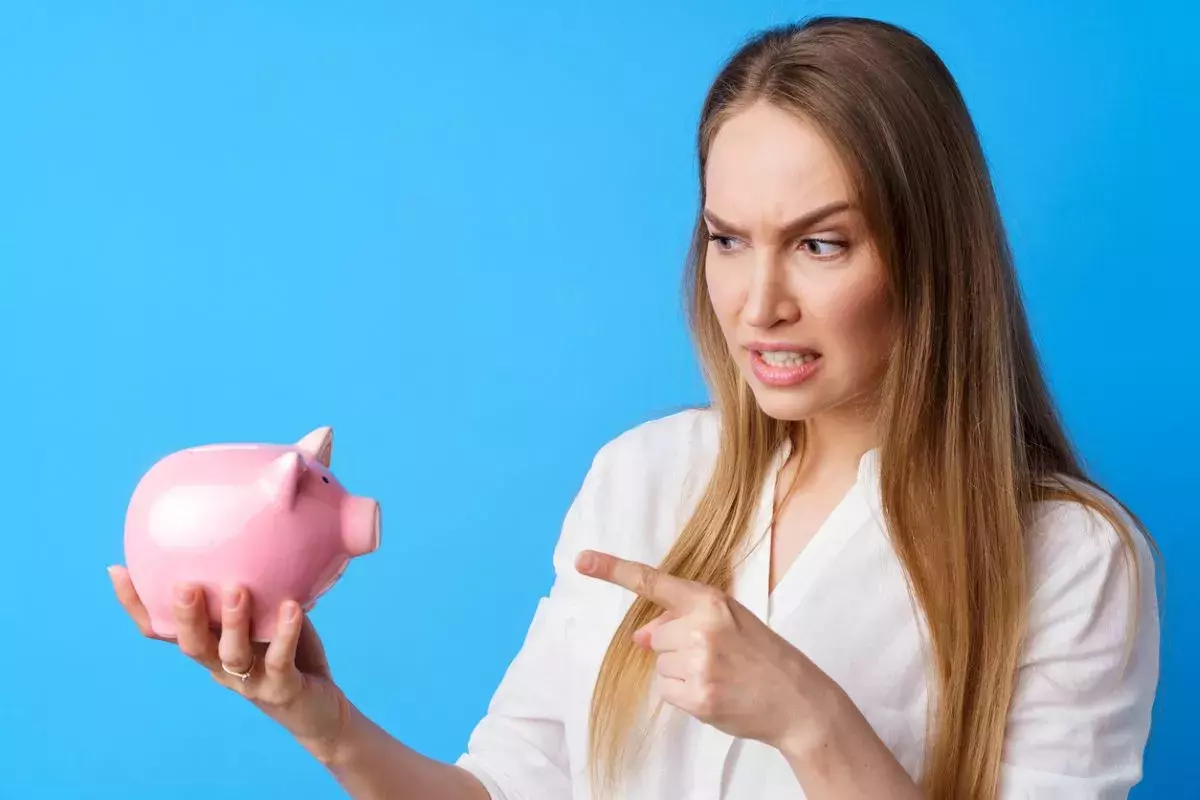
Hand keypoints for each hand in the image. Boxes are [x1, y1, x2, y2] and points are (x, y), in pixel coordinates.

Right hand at [108, 565, 348, 761]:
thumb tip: (246, 532)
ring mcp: (250, 681)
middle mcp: (221, 666)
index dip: (136, 607)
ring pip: (231, 655)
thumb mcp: (266, 615)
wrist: (320, 706)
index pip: (162, 630)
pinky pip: (280, 661)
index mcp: (210, 646)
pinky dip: (285, 634)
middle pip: (192, 645)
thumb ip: (253, 585)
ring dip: (233, 622)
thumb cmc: (290, 653)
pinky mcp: (281, 689)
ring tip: (238, 589)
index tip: (118, 570)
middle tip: (185, 584)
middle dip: (185, 615)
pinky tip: (292, 606)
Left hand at [574, 549, 839, 751]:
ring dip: (680, 673)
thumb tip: (638, 637)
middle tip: (715, 656)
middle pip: (654, 637)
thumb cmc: (761, 655)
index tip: (582, 560)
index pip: (653, 582)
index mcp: (710, 600)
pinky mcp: (698, 696)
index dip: (613, 570)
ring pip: (659, 666)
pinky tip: (714, 692)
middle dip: (674, 647)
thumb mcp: (729, 621)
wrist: (797, 699)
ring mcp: (699, 663)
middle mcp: (701, 627)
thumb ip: (683, 620)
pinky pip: (666, 692)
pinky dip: (684, 696)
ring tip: (718, 674)